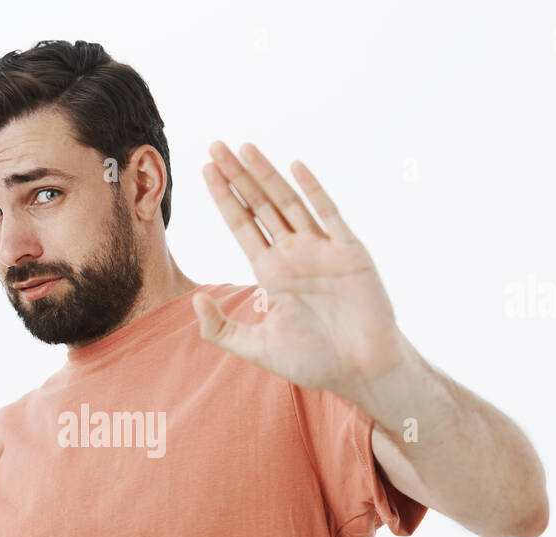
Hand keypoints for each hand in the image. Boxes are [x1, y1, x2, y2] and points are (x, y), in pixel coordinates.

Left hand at [194, 141, 405, 398]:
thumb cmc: (314, 362)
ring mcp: (321, 250)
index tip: (205, 170)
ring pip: (289, 202)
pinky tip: (295, 167)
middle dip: (238, 177)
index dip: (224, 198)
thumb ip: (221, 329)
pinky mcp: (349, 251)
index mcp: (271, 273)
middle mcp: (293, 254)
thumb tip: (195, 301)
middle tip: (216, 146)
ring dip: (267, 175)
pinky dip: (313, 190)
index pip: (242, 225)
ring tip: (244, 148)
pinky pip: (329, 214)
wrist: (361, 371)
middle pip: (260, 206)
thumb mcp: (257, 349)